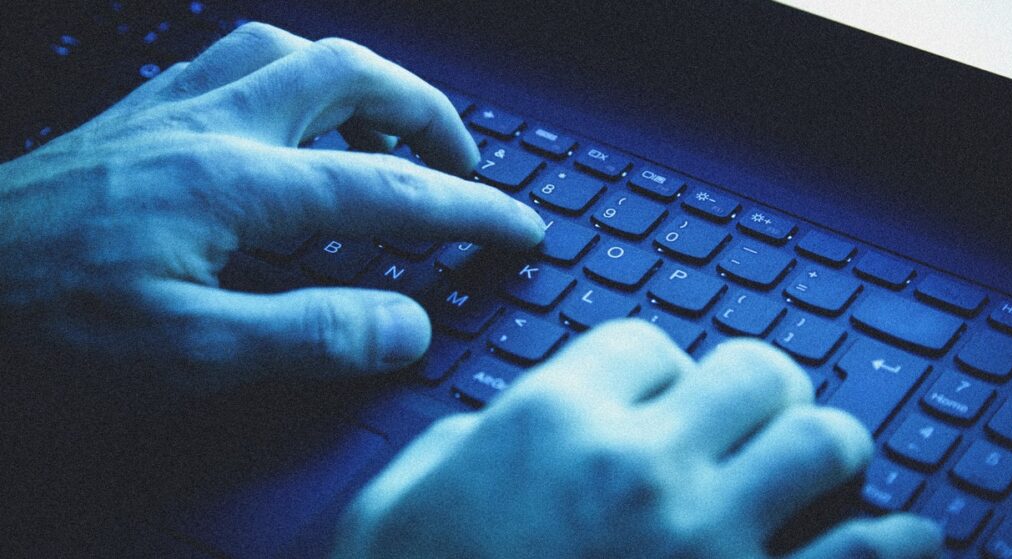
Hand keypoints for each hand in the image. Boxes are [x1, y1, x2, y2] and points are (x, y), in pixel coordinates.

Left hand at [0, 23, 542, 393]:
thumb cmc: (43, 321)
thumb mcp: (185, 357)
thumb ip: (307, 336)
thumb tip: (404, 325)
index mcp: (233, 185)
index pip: (386, 188)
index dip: (468, 209)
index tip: (518, 228)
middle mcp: (209, 127)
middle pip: (349, 76)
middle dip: (427, 115)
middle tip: (463, 162)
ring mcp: (170, 111)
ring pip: (291, 51)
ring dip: (361, 83)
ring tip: (390, 130)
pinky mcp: (138, 118)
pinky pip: (235, 63)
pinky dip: (292, 79)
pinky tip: (290, 121)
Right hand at [338, 321, 942, 558]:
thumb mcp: (393, 506)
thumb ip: (463, 442)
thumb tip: (508, 423)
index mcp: (548, 423)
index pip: (645, 344)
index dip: (656, 370)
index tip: (659, 397)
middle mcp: (637, 467)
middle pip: (753, 371)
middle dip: (756, 391)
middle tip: (751, 421)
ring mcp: (706, 546)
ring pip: (824, 440)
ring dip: (825, 448)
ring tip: (814, 468)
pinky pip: (866, 558)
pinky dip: (898, 543)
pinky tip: (903, 538)